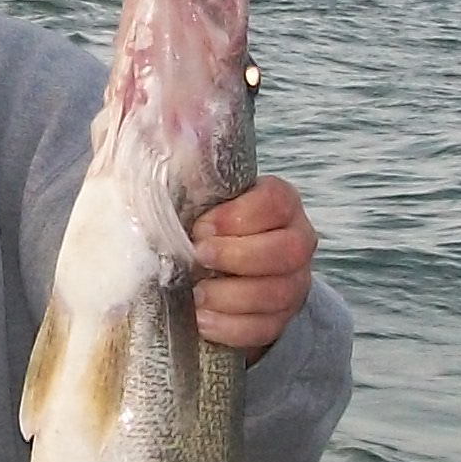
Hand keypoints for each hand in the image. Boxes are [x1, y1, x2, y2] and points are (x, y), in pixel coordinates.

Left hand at [192, 176, 319, 356]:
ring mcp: (294, 282)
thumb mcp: (200, 200)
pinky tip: (202, 320)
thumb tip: (163, 134)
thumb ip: (186, 176)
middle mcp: (297, 240)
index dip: (239, 216)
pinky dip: (231, 327)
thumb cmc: (206, 228)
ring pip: (278, 293)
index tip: (201, 227)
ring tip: (196, 294)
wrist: (220, 274)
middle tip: (198, 257)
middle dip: (238, 256)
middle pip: (287, 251)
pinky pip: (266, 328)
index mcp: (281, 203)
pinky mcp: (281, 318)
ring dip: (231, 296)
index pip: (276, 202)